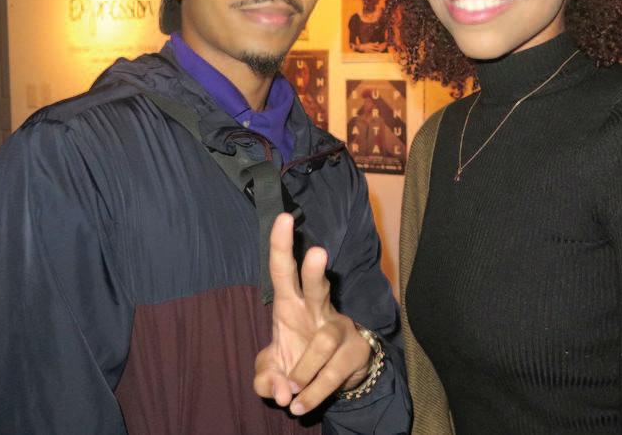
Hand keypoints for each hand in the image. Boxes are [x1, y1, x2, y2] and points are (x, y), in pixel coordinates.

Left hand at [254, 213, 372, 415]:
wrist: (334, 379)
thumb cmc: (296, 360)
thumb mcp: (271, 371)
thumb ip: (265, 379)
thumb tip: (279, 390)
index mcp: (291, 305)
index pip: (284, 270)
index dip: (282, 245)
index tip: (284, 218)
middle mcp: (317, 311)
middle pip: (318, 285)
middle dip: (317, 269)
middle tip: (318, 251)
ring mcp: (339, 329)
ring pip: (324, 339)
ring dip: (304, 368)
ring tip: (290, 391)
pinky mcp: (356, 351)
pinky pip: (334, 371)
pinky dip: (314, 392)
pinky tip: (300, 404)